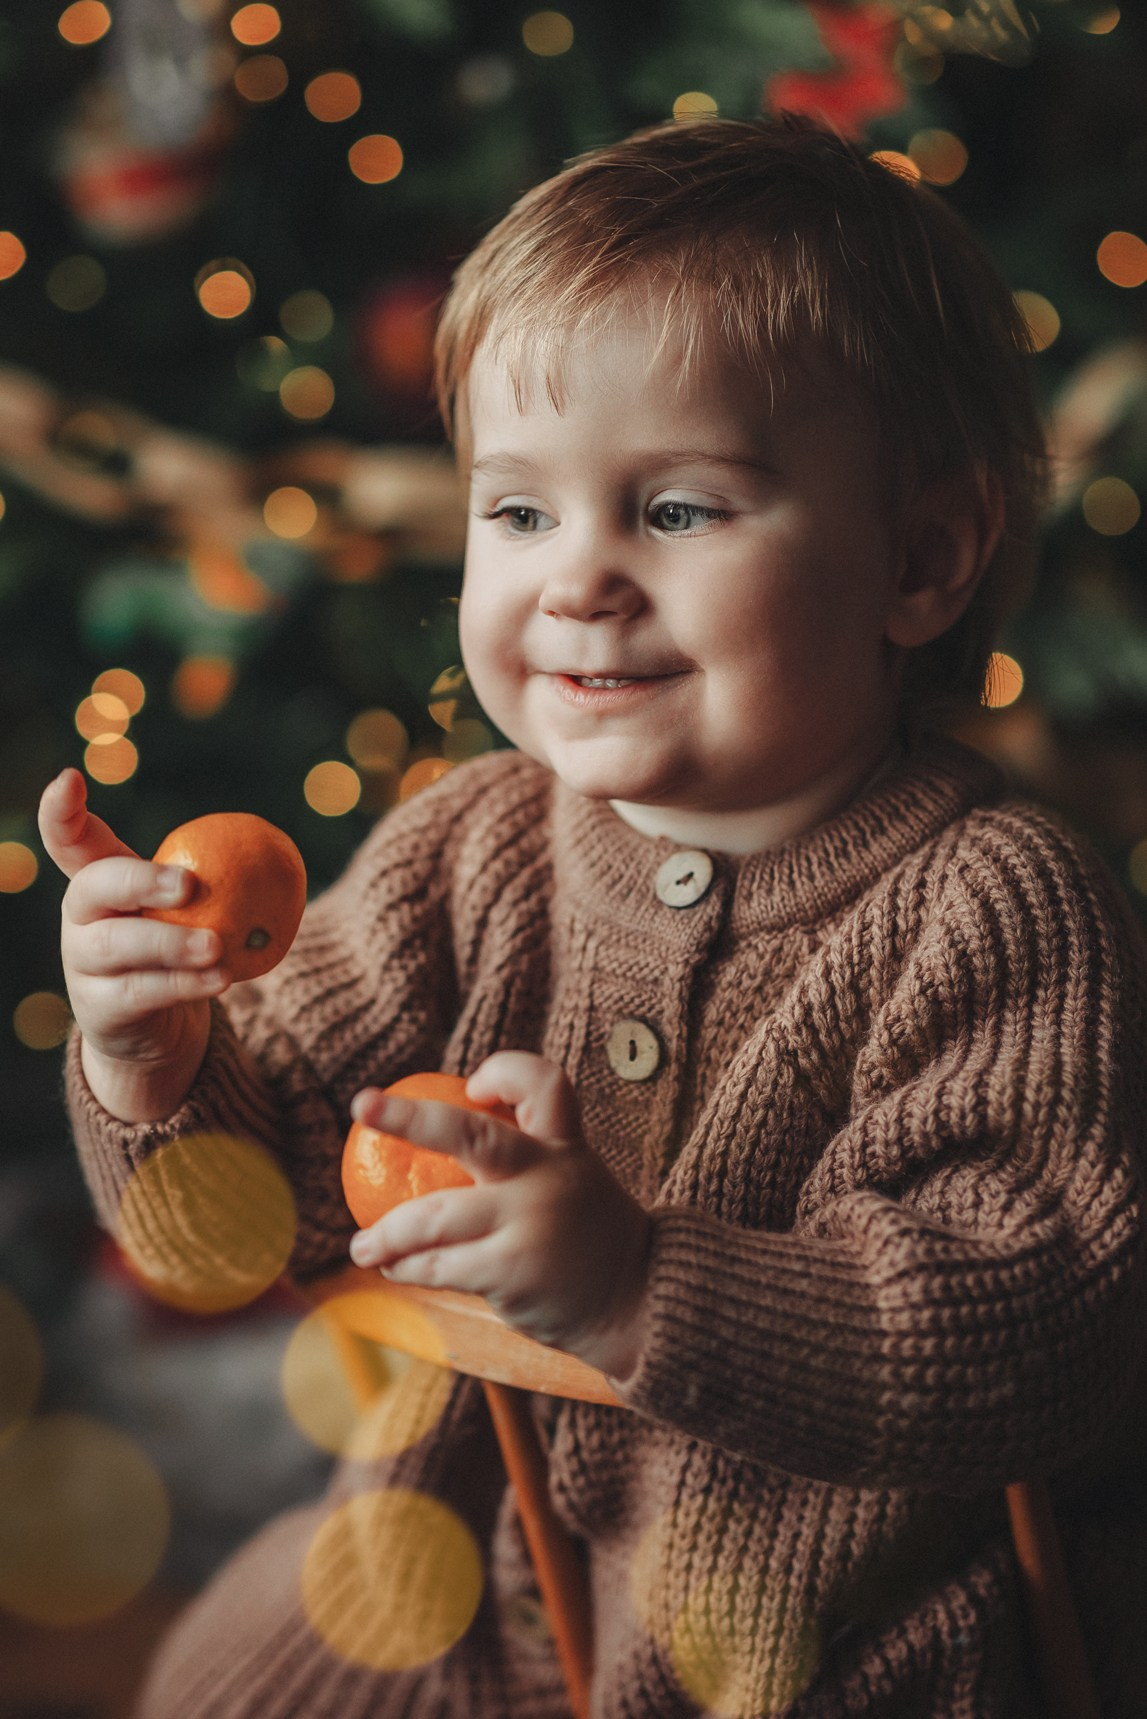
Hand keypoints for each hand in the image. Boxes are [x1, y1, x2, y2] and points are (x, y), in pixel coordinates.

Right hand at [37, 767, 226, 1121]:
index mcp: (99, 880)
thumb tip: (275, 846)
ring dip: (170, 942)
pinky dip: (184, 984)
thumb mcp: (186, 909)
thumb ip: (214, 876)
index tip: (70, 778)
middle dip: (138, 880)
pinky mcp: (100, 1008)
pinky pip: (142, 992)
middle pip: (92, 886)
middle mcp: (81, 917)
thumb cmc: (178, 950)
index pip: (69, 839)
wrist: (156, 1029)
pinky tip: (221, 977)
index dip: (60, 811)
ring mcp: (83, 963)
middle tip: (188, 884)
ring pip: (115, 944)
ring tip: (216, 944)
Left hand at [348, 1052, 651, 1380]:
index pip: (545, 1084)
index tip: (473, 1085)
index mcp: (567, 1146)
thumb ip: (526, 1163)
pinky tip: (392, 1270)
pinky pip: (439, 1265)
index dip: (506, 1072)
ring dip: (385, 1233)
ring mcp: (529, 1223)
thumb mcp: (572, 1182)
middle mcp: (548, 1176)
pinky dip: (407, 1268)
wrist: (639, 1304)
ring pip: (433, 1216)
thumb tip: (441, 1139)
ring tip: (362, 1246)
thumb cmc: (589, 1238)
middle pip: (472, 1135)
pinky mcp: (511, 1271)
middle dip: (409, 1117)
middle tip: (363, 1104)